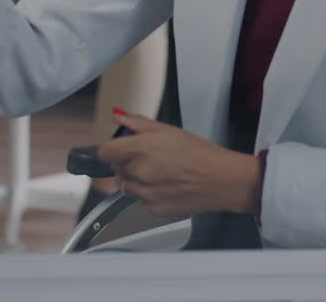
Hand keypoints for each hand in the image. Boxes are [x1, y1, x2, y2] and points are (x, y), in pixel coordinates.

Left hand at [98, 111, 262, 216]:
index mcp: (141, 149)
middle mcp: (139, 172)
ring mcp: (145, 193)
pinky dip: (149, 194)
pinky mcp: (153, 208)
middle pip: (115, 169)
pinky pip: (140, 201)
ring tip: (160, 172)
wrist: (221, 180)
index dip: (112, 148)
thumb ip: (138, 123)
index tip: (119, 147)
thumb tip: (118, 116)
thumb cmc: (200, 154)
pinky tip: (167, 185)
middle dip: (127, 162)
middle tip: (150, 158)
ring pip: (126, 187)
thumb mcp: (168, 130)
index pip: (104, 152)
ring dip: (136, 180)